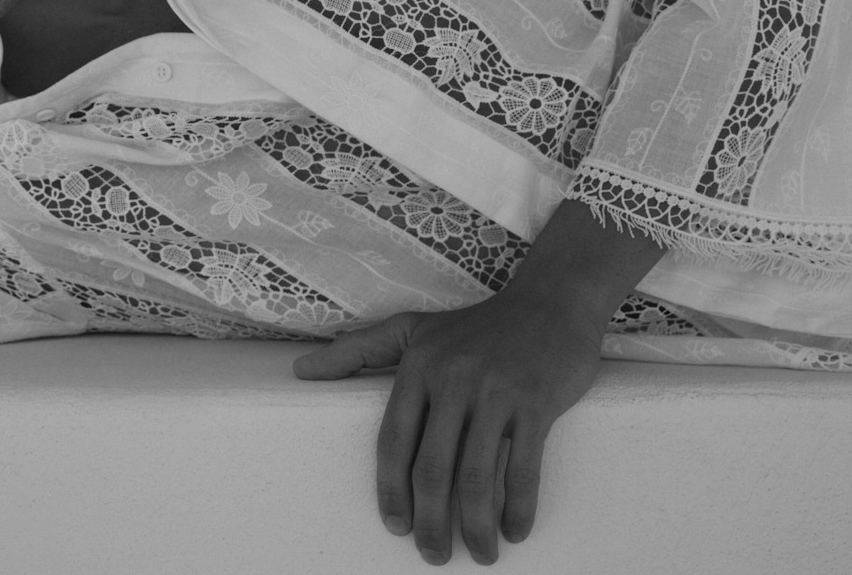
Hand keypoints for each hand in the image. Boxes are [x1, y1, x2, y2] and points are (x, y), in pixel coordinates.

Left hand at [293, 291, 604, 564]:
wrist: (551, 302)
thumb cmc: (477, 324)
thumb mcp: (412, 329)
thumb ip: (357, 349)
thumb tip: (300, 370)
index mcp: (419, 367)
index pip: (394, 441)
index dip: (390, 490)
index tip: (395, 525)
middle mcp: (454, 380)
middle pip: (432, 468)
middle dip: (430, 521)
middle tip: (432, 554)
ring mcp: (496, 393)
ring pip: (478, 477)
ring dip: (476, 526)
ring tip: (479, 554)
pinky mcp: (536, 404)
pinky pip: (524, 469)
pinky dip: (519, 508)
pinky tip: (513, 531)